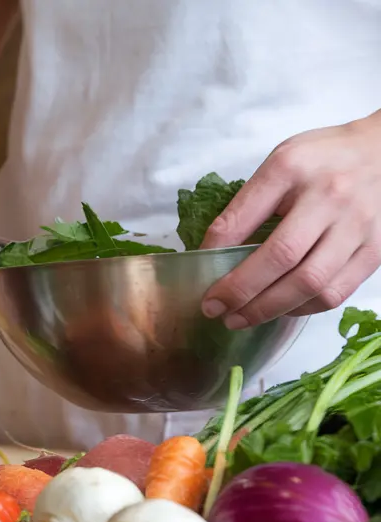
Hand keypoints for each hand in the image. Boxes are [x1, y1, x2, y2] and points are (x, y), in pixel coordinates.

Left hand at [201, 111, 380, 328]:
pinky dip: (303, 308)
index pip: (245, 218)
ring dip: (270, 308)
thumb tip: (211, 251)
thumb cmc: (324, 159)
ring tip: (241, 318)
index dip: (218, 255)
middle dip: (242, 292)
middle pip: (282, 258)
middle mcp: (330, 198)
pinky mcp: (376, 251)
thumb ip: (246, 205)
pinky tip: (280, 309)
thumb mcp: (279, 165)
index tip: (201, 280)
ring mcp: (358, 227)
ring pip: (312, 283)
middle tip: (215, 310)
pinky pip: (336, 292)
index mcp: (293, 170)